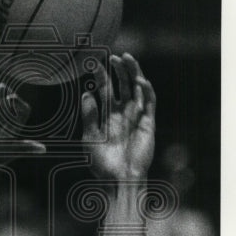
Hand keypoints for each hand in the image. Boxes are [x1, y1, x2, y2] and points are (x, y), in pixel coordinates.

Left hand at [81, 53, 155, 180]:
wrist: (119, 179)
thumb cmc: (102, 162)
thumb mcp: (90, 138)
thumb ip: (89, 116)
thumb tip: (86, 94)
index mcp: (107, 115)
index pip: (105, 89)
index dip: (100, 76)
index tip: (93, 63)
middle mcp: (123, 112)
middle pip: (122, 84)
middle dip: (119, 70)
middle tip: (112, 56)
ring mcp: (136, 116)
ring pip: (137, 88)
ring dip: (133, 73)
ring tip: (127, 58)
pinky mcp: (148, 123)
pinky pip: (149, 102)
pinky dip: (146, 90)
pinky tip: (140, 80)